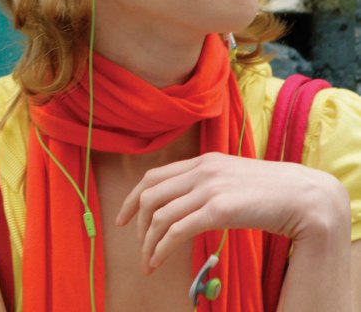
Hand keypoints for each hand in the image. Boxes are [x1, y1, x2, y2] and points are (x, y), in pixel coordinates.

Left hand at [115, 152, 347, 273]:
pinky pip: (176, 231)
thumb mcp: (231, 178)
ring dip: (148, 243)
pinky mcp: (218, 210)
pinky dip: (161, 249)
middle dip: (136, 224)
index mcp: (202, 160)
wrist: (300, 194)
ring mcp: (209, 188)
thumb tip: (185, 201)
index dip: (131, 198)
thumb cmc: (268, 190)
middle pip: (150, 195)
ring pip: (159, 216)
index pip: (153, 176)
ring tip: (148, 263)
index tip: (122, 218)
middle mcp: (201, 170)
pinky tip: (158, 262)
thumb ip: (207, 183)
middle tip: (138, 246)